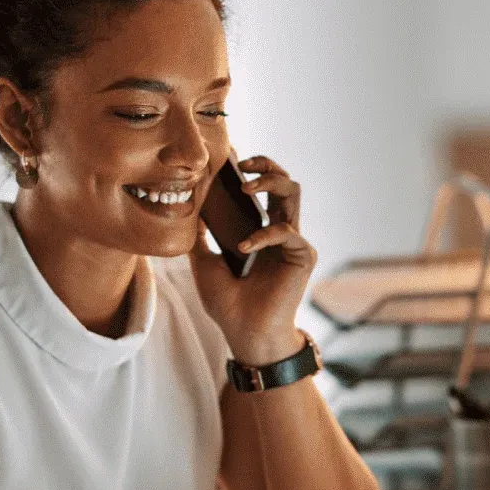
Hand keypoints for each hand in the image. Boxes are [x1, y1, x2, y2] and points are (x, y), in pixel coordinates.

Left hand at [189, 155, 316, 364]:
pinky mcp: (302, 255)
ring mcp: (293, 242)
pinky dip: (264, 234)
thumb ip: (200, 236)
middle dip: (265, 165)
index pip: (262, 188)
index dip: (251, 168)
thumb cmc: (228, 304)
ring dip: (270, 182)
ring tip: (246, 186)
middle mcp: (280, 231)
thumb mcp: (203, 263)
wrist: (245, 334)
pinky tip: (245, 246)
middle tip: (241, 164)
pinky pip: (287, 231)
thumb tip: (186, 209)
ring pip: (292, 193)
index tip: (230, 156)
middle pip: (283, 181)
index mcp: (261, 230)